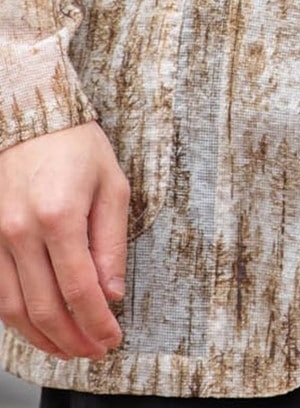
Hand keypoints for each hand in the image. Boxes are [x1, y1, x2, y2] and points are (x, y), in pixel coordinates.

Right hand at [0, 120, 129, 359]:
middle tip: (95, 351)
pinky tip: (40, 327)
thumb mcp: (112, 186)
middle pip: (45, 309)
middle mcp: (20, 232)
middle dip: (73, 339)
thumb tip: (111, 294)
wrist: (31, 119)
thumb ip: (111, 243)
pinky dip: (19, 320)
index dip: (97, 323)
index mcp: (59, 216)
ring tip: (70, 349)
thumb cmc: (76, 147)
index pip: (80, 290)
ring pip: (15, 311)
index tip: (113, 338)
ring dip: (44, 339)